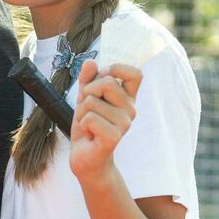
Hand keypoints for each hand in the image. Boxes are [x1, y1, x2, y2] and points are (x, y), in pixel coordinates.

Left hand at [68, 60, 141, 182]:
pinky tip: (89, 134)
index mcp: (128, 98)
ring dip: (82, 112)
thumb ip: (87, 79)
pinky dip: (82, 124)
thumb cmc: (89, 126)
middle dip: (88, 91)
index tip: (102, 78)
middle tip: (88, 108)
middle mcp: (130, 109)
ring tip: (89, 124)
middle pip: (108, 82)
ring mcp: (125, 124)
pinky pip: (90, 118)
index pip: (135, 74)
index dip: (116, 69)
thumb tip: (90, 62)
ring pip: (92, 102)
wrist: (86, 157)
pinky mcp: (114, 137)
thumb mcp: (85, 98)